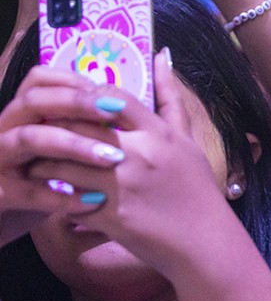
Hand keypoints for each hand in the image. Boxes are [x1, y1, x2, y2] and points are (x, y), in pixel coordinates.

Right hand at [0, 67, 134, 244]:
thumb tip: (121, 109)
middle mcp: (5, 131)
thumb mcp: (55, 152)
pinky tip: (95, 201)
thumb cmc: (36, 184)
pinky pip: (29, 191)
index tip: (110, 93)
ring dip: (74, 145)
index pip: (38, 81)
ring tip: (113, 157)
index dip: (72, 81)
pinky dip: (63, 196)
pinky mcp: (0, 192)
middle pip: (33, 102)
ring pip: (30, 138)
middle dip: (76, 103)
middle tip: (114, 112)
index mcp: (21, 117)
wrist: (2, 222)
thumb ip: (77, 129)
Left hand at [26, 53, 234, 275]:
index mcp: (159, 134)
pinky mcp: (110, 215)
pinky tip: (48, 191)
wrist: (204, 243)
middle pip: (79, 124)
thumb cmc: (197, 191)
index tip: (70, 102)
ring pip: (64, 161)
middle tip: (38, 126)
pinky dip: (52, 192)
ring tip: (36, 159)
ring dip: (43, 159)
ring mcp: (122, 185)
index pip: (111, 98)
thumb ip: (171, 100)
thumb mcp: (188, 142)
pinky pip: (67, 197)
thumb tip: (162, 57)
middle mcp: (139, 154)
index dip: (83, 95)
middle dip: (53, 124)